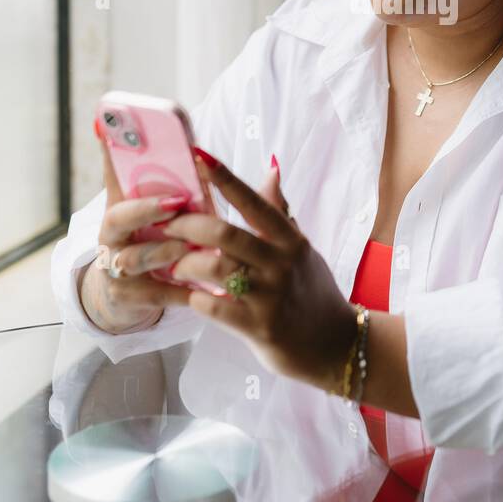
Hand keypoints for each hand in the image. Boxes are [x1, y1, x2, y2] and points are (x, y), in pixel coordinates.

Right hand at [80, 129, 196, 334]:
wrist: (124, 290)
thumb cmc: (143, 237)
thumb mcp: (140, 205)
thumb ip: (144, 171)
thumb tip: (118, 125)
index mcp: (118, 206)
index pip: (115, 181)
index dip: (127, 170)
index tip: (157, 166)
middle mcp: (112, 236)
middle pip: (120, 218)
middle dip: (147, 210)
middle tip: (177, 203)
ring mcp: (116, 267)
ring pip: (137, 258)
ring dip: (166, 251)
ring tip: (191, 246)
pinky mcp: (128, 296)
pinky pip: (157, 293)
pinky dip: (181, 291)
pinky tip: (205, 290)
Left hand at [160, 152, 358, 391]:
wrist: (336, 345)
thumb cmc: (313, 292)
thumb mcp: (301, 250)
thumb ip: (279, 213)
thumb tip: (271, 169)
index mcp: (291, 241)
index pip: (255, 202)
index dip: (226, 179)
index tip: (199, 156)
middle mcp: (282, 264)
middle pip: (225, 233)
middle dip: (189, 224)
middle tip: (167, 224)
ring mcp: (271, 296)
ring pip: (214, 268)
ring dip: (186, 263)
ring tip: (175, 263)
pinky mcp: (259, 327)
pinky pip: (214, 306)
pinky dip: (195, 297)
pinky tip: (190, 295)